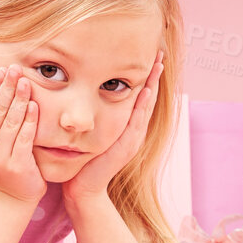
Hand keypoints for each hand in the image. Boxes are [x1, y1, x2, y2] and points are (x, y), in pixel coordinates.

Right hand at [0, 65, 45, 207]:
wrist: (10, 196)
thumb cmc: (1, 160)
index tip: (4, 69)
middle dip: (7, 87)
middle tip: (16, 69)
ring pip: (10, 122)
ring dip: (19, 99)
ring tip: (27, 82)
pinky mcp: (17, 165)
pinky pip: (24, 138)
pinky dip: (29, 120)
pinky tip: (34, 106)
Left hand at [61, 50, 164, 209]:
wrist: (83, 189)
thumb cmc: (82, 160)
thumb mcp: (91, 132)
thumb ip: (93, 115)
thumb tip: (84, 94)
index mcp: (126, 126)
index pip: (140, 96)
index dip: (147, 76)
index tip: (151, 56)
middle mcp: (134, 130)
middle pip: (148, 97)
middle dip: (154, 75)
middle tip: (160, 53)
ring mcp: (132, 138)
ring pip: (146, 106)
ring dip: (153, 85)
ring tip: (158, 65)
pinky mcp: (127, 146)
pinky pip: (137, 121)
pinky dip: (143, 105)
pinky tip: (146, 90)